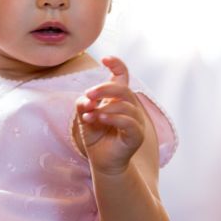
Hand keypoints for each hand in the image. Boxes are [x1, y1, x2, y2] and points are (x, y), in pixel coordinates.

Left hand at [75, 56, 145, 174]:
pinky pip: (128, 121)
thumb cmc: (96, 137)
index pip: (122, 76)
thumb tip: (87, 99)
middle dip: (104, 89)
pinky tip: (99, 119)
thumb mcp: (84, 116)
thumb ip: (83, 104)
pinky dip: (112, 118)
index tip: (105, 59)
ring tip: (89, 116)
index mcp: (118, 99)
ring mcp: (136, 120)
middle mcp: (130, 107)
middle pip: (122, 88)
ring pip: (124, 105)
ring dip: (104, 108)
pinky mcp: (137, 135)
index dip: (116, 64)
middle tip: (88, 95)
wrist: (103, 162)